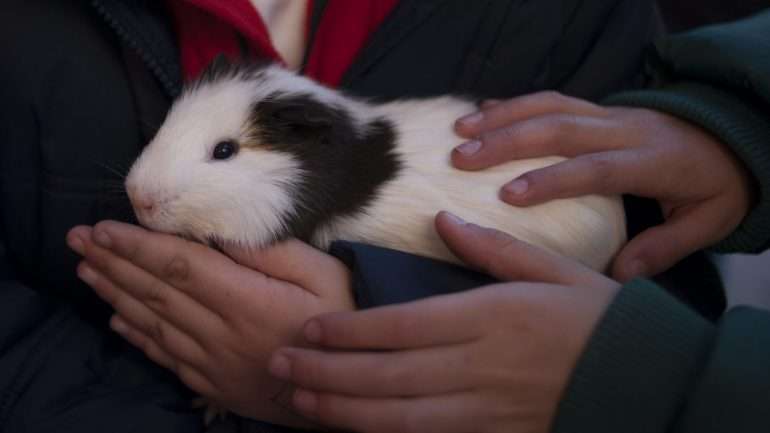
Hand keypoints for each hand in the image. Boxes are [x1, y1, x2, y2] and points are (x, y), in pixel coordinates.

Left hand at [66, 221, 353, 426]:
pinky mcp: (214, 383)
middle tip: (78, 239)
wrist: (352, 387)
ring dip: (115, 294)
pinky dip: (137, 335)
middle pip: (156, 292)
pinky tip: (116, 319)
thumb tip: (220, 234)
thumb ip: (272, 253)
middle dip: (113, 262)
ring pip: (153, 323)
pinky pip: (165, 357)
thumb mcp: (323, 275)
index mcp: (248, 301)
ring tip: (87, 270)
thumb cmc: (344, 321)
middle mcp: (222, 333)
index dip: (138, 246)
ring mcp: (214, 361)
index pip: (180, 266)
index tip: (104, 229)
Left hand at [267, 212, 619, 432]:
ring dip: (343, 409)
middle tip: (280, 366)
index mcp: (488, 315)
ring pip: (398, 414)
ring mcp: (482, 405)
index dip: (348, 331)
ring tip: (300, 400)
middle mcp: (477, 363)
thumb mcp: (550, 270)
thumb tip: (443, 218)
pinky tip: (353, 430)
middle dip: (327, 372)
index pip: (400, 325)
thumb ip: (490, 248)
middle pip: (386, 373)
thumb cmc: (596, 318)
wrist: (643, 380)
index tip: (307, 330)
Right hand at [453, 92, 753, 280]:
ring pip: (551, 106)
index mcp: (651, 162)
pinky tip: (481, 112)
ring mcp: (609, 115)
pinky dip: (514, 103)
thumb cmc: (714, 186)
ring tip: (459, 132)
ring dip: (501, 116)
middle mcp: (625, 131)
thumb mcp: (706, 223)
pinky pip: (553, 99)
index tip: (507, 195)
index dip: (551, 179)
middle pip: (561, 128)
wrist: (730, 138)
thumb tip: (618, 276)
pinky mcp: (598, 109)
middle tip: (462, 159)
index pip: (596, 168)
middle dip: (507, 141)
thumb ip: (663, 248)